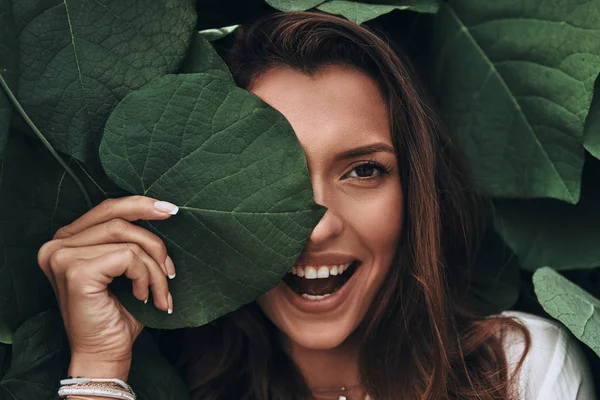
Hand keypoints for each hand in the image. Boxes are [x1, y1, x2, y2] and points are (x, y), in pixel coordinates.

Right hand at [37, 195, 178, 377]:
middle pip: (117, 218)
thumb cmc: (119, 312)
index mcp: (66, 240)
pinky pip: (129, 257)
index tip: (171, 211)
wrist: (105, 352)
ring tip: (160, 291)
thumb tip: (163, 210)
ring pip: (128, 241)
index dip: (140, 204)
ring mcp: (63, 256)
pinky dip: (145, 276)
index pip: (107, 209)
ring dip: (155, 267)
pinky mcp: (76, 271)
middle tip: (173, 262)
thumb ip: (130, 239)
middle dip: (154, 238)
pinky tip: (142, 297)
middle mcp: (57, 244)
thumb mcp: (125, 267)